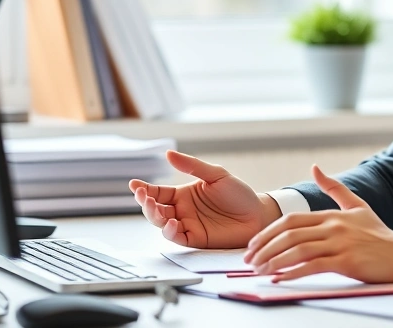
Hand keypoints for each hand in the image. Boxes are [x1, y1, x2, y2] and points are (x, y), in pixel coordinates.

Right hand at [130, 150, 281, 247]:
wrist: (258, 214)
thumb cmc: (239, 194)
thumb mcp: (216, 175)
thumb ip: (192, 166)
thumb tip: (168, 154)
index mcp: (184, 194)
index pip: (158, 192)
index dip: (144, 189)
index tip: (134, 184)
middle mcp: (182, 210)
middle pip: (155, 209)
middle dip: (146, 203)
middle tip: (143, 196)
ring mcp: (188, 225)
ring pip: (161, 223)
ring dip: (154, 216)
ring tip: (155, 208)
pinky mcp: (195, 239)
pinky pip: (177, 237)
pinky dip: (170, 232)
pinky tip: (172, 223)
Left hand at [242, 165, 392, 282]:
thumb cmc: (380, 233)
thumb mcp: (357, 206)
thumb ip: (334, 188)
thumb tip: (315, 167)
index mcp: (331, 215)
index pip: (291, 220)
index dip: (268, 232)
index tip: (254, 244)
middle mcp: (334, 226)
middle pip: (290, 234)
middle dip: (265, 247)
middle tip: (249, 260)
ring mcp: (340, 244)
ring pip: (298, 250)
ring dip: (275, 261)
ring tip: (259, 271)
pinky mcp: (347, 262)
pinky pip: (314, 266)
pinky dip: (293, 273)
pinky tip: (280, 279)